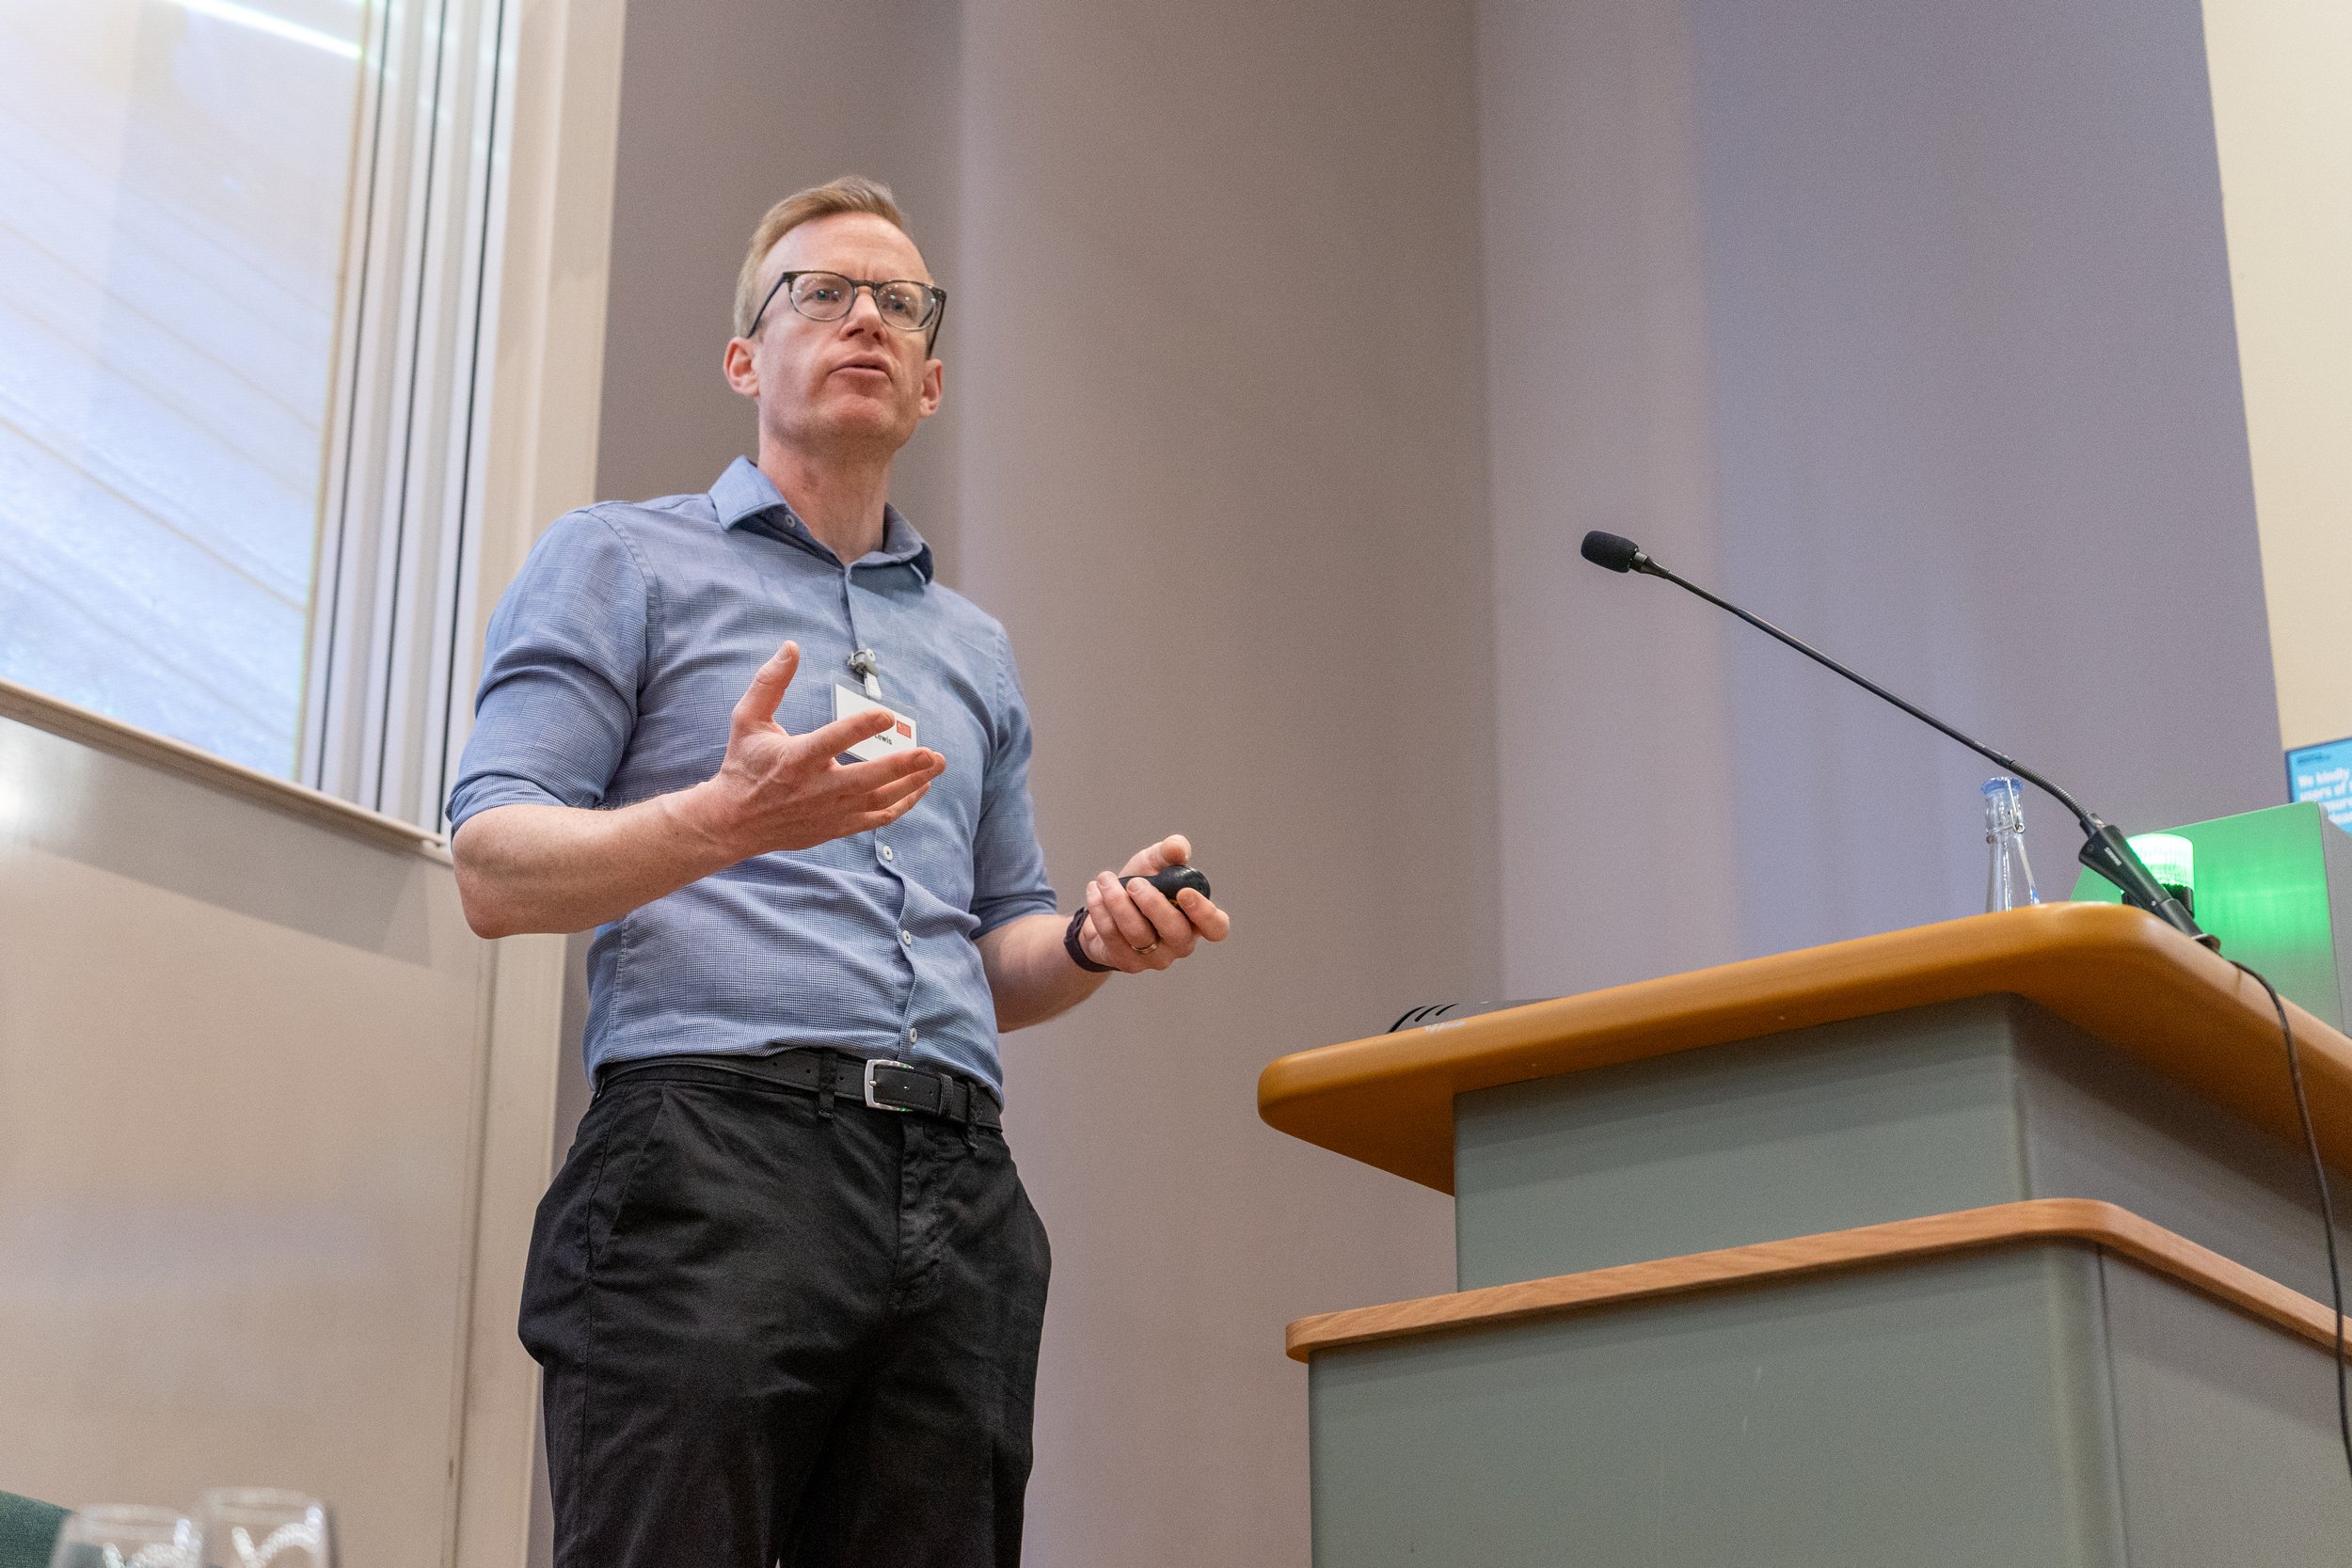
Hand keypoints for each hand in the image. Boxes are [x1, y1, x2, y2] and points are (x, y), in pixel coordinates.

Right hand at [677, 641, 944, 858]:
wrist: (733, 822)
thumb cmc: (743, 765)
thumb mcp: (747, 719)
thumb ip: (770, 684)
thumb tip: (791, 647)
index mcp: (795, 759)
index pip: (832, 741)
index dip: (860, 728)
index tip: (887, 714)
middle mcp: (815, 789)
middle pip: (866, 779)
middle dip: (902, 766)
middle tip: (931, 753)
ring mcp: (828, 812)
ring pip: (878, 800)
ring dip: (911, 783)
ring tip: (936, 765)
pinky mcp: (836, 827)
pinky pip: (876, 819)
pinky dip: (902, 805)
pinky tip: (920, 788)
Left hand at [1079, 834, 1231, 972]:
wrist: (1105, 908)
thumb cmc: (1140, 886)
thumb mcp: (1155, 862)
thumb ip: (1169, 852)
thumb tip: (1178, 848)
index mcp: (1196, 919)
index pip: (1216, 927)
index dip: (1205, 913)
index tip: (1184, 892)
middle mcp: (1180, 943)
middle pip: (1175, 932)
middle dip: (1153, 904)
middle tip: (1133, 883)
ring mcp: (1155, 957)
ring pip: (1138, 934)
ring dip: (1118, 902)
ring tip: (1104, 879)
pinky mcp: (1128, 963)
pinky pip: (1113, 937)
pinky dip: (1100, 910)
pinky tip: (1095, 891)